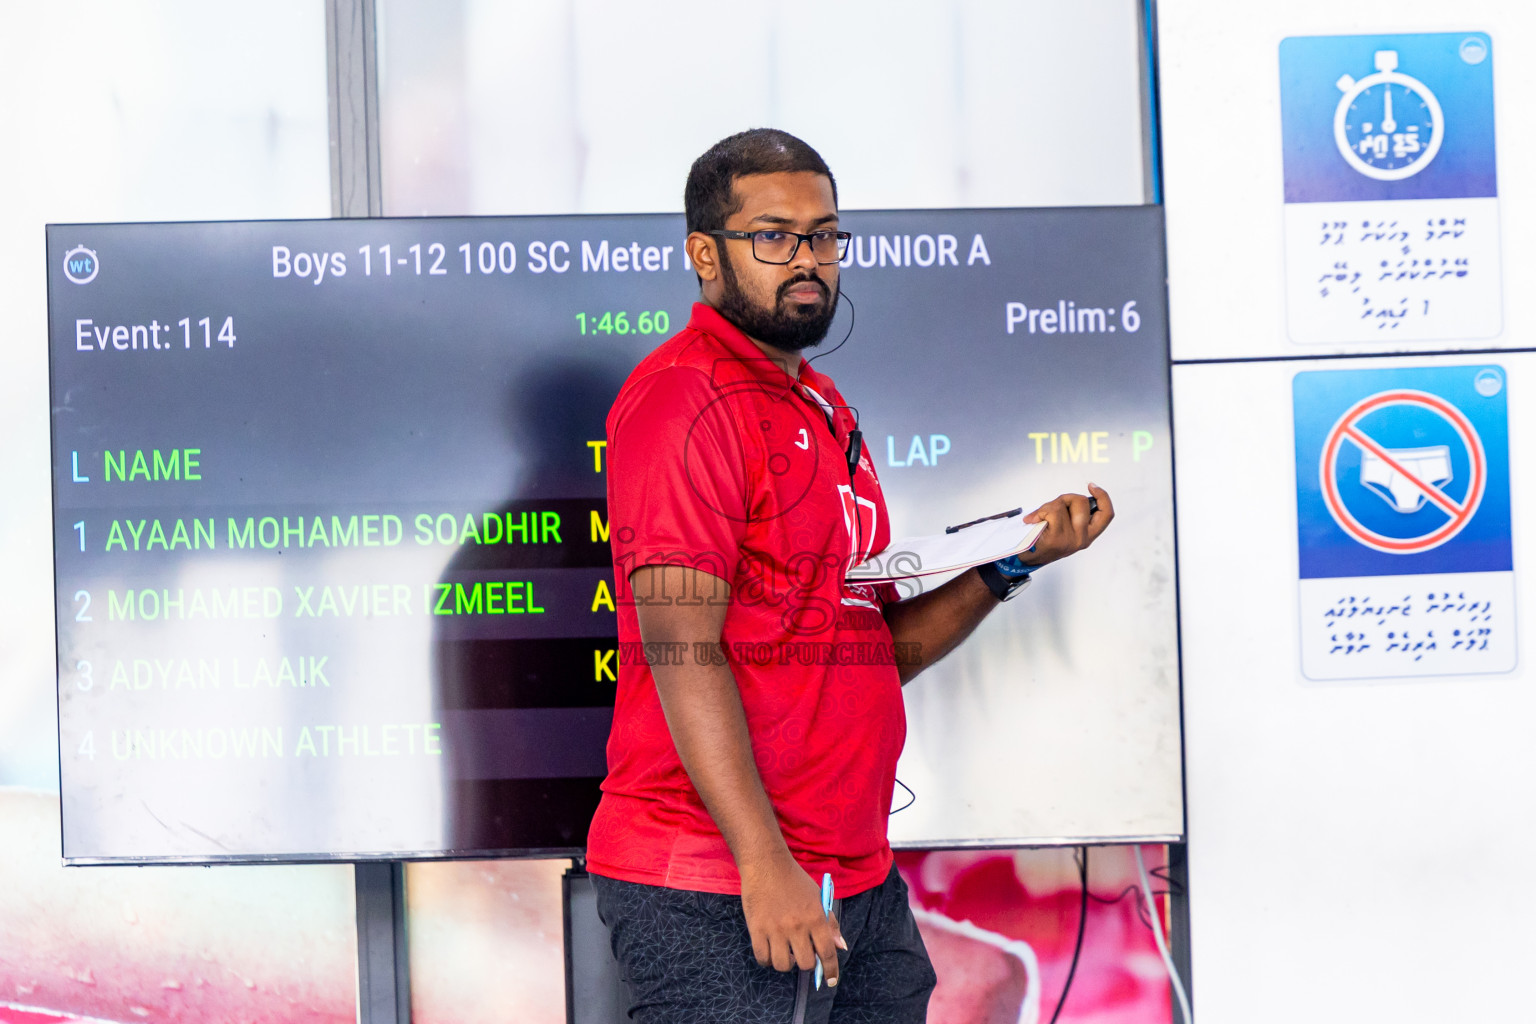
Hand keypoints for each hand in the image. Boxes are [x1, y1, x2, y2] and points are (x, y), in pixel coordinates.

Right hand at [740, 853, 845, 984]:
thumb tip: (840, 947)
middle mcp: (797, 926)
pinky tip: (770, 950)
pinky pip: (763, 958)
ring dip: (786, 963)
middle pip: (805, 963)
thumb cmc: (794, 880)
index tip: (830, 981)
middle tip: (801, 953)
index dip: (830, 970)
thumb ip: (830, 923)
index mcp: (816, 917)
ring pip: (783, 965)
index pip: (827, 952)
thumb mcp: (818, 897)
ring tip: (785, 951)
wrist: (766, 864)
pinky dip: (767, 959)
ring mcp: (776, 929)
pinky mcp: (757, 929)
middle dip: (806, 963)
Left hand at [1020, 483, 1113, 566]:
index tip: (1092, 486)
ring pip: (1064, 504)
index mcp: (1089, 535)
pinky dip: (1040, 512)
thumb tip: (1071, 499)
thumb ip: (1074, 514)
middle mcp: (1083, 538)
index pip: (1106, 514)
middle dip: (1065, 498)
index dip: (1103, 497)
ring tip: (1042, 517)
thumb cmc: (1046, 539)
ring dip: (1050, 506)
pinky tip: (1034, 520)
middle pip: (1082, 501)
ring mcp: (1071, 539)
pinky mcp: (1057, 537)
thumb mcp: (1067, 528)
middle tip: (1053, 508)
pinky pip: (1052, 511)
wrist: (1028, 558)